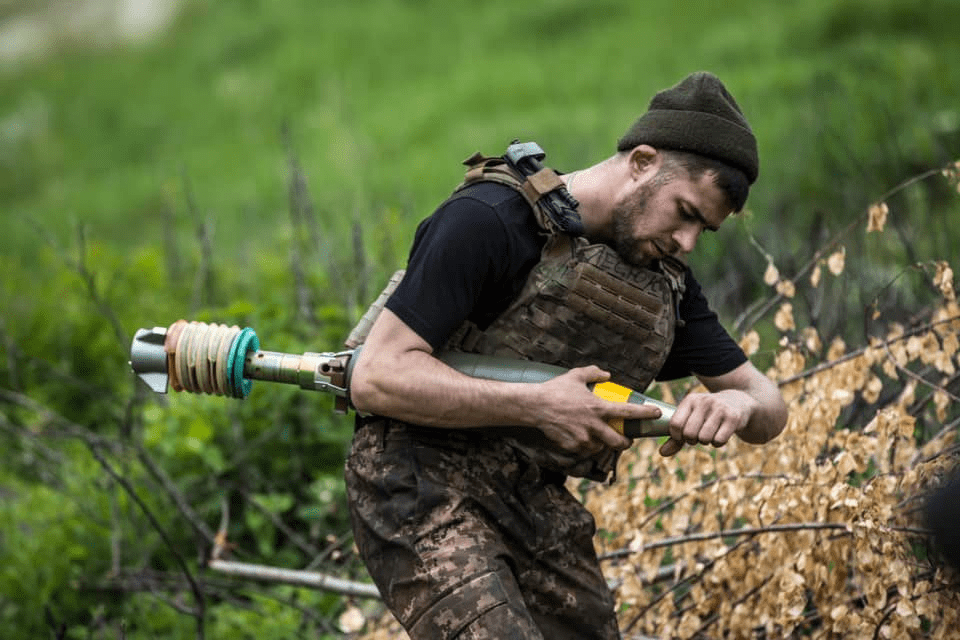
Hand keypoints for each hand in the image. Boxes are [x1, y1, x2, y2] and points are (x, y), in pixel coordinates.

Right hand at [535, 366, 661, 454]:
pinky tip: (581, 438)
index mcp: (598, 407)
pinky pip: (585, 450)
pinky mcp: (572, 446)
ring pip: (601, 447)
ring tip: (598, 436)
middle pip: (619, 442)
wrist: (534, 406)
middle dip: (626, 443)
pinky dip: (586, 446)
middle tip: (626, 439)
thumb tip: (606, 374)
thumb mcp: (575, 376)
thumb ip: (594, 373)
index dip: (645, 412)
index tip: (656, 412)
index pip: (628, 411)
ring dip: (603, 443)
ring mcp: (583, 438)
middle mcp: (593, 425)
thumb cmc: (555, 389)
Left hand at [658, 389, 756, 456]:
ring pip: (704, 438)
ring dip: (706, 442)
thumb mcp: (691, 419)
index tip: (683, 436)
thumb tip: (662, 453)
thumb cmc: (708, 415)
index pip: (675, 424)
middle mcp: (704, 401)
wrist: (738, 402)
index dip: (677, 436)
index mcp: (690, 400)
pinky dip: (718, 443)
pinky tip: (721, 434)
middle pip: (689, 433)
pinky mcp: (733, 417)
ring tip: (710, 433)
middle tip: (698, 435)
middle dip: (692, 440)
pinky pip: (719, 441)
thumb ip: (675, 437)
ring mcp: (719, 408)